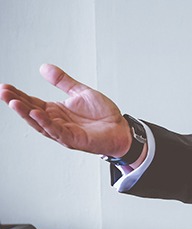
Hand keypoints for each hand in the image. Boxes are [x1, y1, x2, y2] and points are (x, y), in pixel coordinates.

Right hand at [0, 64, 130, 156]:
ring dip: (27, 114)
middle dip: (17, 103)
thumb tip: (44, 68)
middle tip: (3, 92)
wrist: (121, 129)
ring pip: (41, 124)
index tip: (5, 87)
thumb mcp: (81, 92)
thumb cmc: (104, 115)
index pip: (33, 102)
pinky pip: (57, 131)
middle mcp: (58, 123)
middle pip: (32, 113)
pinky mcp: (74, 139)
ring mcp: (65, 132)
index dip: (19, 95)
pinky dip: (46, 123)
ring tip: (13, 102)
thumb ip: (63, 82)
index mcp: (57, 111)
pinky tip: (37, 113)